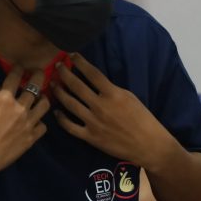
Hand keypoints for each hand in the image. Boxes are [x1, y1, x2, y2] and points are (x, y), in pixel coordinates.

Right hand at [0, 68, 50, 185]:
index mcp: (4, 98)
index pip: (15, 77)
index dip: (18, 69)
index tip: (20, 67)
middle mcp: (20, 108)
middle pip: (36, 86)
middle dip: (38, 75)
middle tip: (38, 73)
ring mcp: (28, 123)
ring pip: (45, 105)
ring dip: (42, 98)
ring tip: (40, 98)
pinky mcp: (32, 138)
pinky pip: (43, 126)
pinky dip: (39, 122)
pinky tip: (34, 122)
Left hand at [51, 53, 173, 168]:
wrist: (148, 145)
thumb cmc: (142, 119)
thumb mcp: (130, 97)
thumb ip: (111, 89)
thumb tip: (95, 81)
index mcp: (112, 94)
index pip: (92, 73)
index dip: (80, 62)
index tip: (71, 55)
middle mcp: (100, 106)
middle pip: (76, 86)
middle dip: (64, 73)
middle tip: (58, 66)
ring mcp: (93, 122)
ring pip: (69, 103)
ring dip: (59, 92)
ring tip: (53, 84)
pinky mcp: (90, 137)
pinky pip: (70, 126)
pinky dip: (61, 118)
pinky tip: (56, 111)